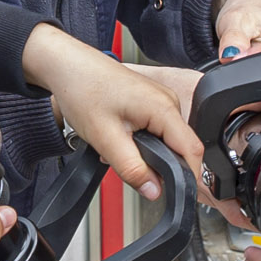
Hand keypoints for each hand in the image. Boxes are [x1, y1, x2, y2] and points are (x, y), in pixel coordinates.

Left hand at [22, 26, 207, 193]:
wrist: (68, 67)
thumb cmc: (83, 90)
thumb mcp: (106, 139)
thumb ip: (133, 169)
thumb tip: (154, 191)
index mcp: (163, 108)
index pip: (192, 150)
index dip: (188, 177)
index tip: (176, 194)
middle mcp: (167, 102)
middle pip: (180, 148)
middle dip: (159, 166)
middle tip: (129, 168)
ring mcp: (160, 100)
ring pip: (166, 141)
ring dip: (146, 154)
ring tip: (116, 148)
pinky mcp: (150, 102)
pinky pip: (156, 130)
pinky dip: (140, 141)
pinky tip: (118, 137)